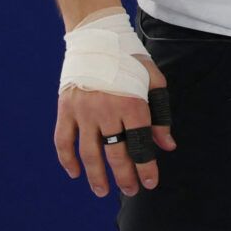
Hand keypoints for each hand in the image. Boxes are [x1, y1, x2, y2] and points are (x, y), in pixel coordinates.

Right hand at [55, 55, 173, 197]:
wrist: (96, 38)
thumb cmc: (130, 61)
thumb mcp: (153, 81)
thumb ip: (160, 114)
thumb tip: (167, 145)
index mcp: (132, 104)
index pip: (140, 144)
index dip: (146, 167)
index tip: (150, 183)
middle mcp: (107, 111)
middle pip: (116, 153)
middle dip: (124, 176)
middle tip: (130, 191)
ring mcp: (83, 112)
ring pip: (89, 152)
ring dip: (96, 175)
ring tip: (103, 191)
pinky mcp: (65, 110)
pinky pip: (63, 141)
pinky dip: (67, 159)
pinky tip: (75, 173)